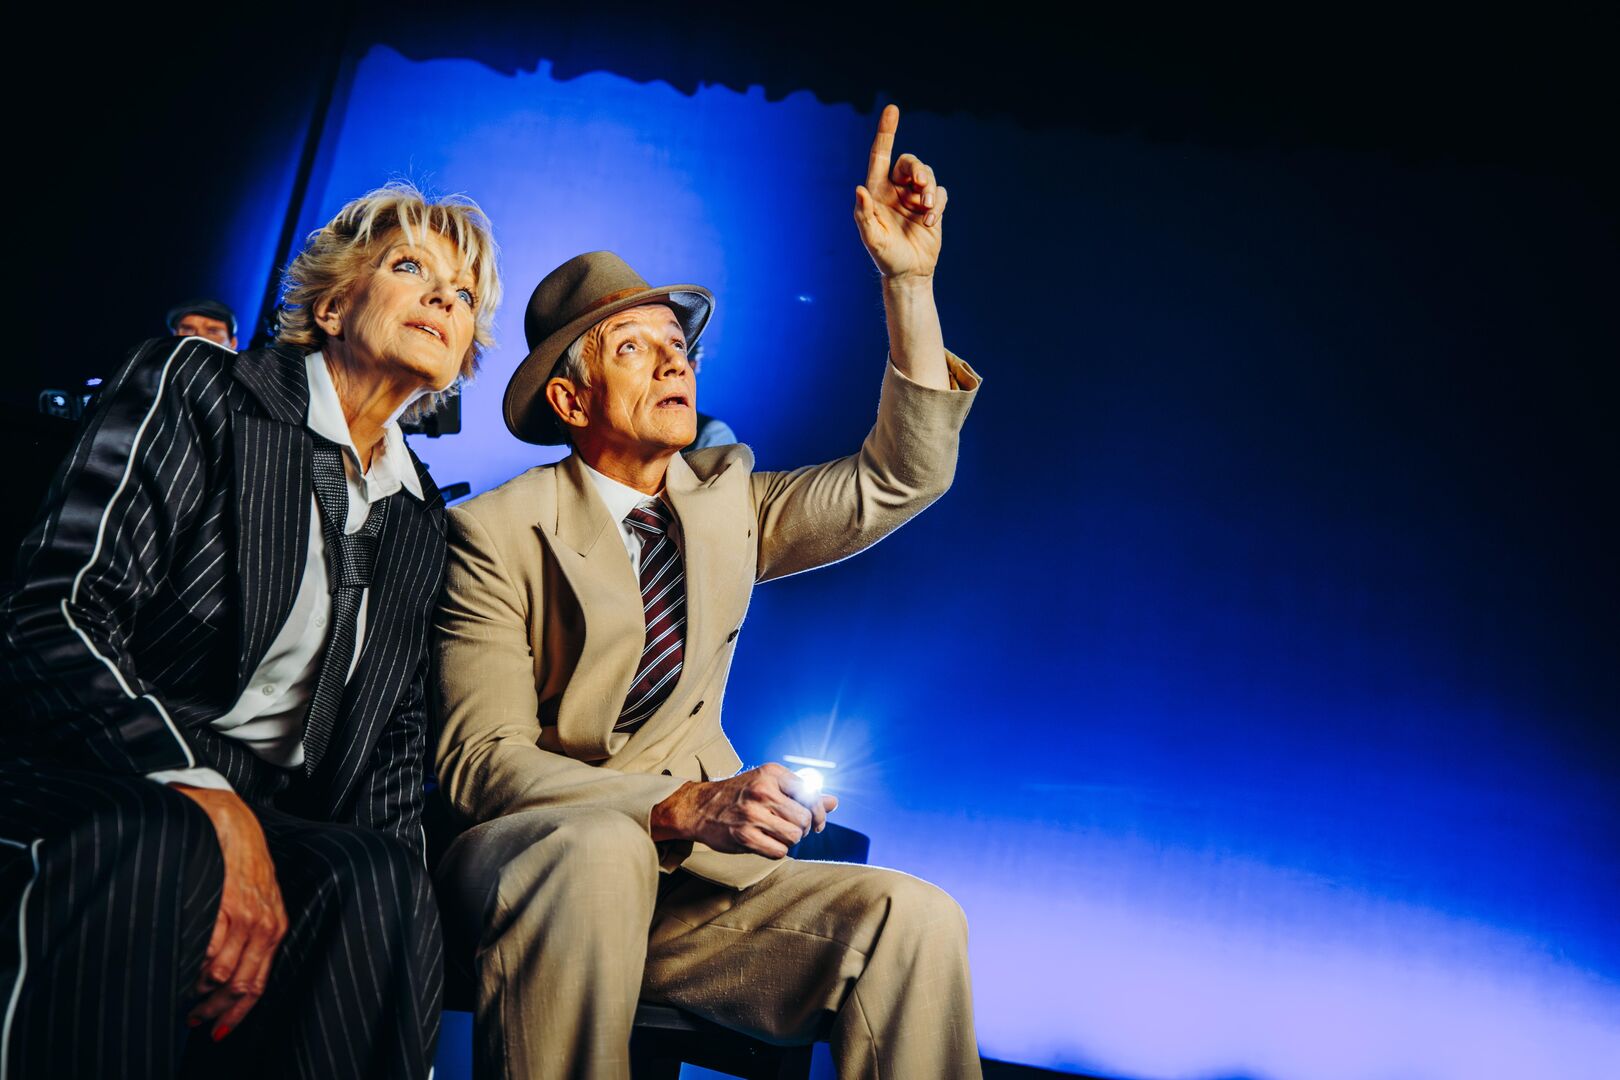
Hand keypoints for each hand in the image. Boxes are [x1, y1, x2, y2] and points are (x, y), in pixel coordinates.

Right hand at [171, 785, 287, 1041]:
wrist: (232, 821)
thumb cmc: (241, 864)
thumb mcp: (258, 901)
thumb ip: (250, 936)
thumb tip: (225, 978)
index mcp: (275, 928)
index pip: (258, 985)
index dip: (236, 1015)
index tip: (216, 1031)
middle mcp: (265, 925)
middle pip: (240, 986)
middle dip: (213, 1010)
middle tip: (192, 1019)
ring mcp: (247, 915)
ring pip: (222, 974)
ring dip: (198, 992)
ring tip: (181, 995)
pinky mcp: (226, 903)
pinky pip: (209, 949)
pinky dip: (192, 966)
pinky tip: (180, 968)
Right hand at [651, 763, 839, 858]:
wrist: (700, 807)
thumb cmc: (739, 795)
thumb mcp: (769, 784)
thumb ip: (802, 793)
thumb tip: (834, 802)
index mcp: (772, 773)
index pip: (811, 794)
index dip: (819, 813)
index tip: (818, 822)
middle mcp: (762, 791)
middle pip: (805, 819)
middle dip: (804, 829)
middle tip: (793, 829)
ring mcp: (752, 814)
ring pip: (795, 837)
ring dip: (791, 841)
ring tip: (779, 835)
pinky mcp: (744, 836)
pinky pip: (779, 852)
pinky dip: (778, 851)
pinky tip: (768, 843)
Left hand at [854, 104, 947, 280]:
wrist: (909, 274)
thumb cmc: (886, 258)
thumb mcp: (872, 239)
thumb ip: (864, 215)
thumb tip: (860, 189)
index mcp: (877, 191)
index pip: (881, 155)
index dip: (886, 131)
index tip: (893, 109)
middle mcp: (896, 190)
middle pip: (910, 163)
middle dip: (918, 170)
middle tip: (921, 185)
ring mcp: (915, 198)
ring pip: (928, 176)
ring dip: (929, 189)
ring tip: (927, 210)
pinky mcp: (932, 207)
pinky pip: (941, 193)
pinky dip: (938, 204)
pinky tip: (931, 221)